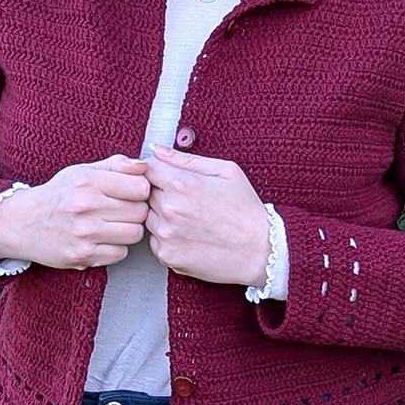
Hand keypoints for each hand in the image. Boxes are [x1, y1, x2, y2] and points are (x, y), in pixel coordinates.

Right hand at [0, 154, 150, 269]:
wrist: (22, 222)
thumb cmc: (59, 194)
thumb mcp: (83, 171)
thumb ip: (117, 165)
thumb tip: (145, 166)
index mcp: (89, 181)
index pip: (141, 187)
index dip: (141, 190)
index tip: (132, 193)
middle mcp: (86, 206)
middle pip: (140, 212)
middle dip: (137, 211)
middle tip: (123, 210)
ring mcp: (83, 233)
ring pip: (134, 234)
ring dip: (129, 230)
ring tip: (114, 225)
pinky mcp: (81, 255)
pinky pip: (120, 254)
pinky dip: (116, 248)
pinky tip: (104, 239)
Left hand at [143, 143, 269, 286]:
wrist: (261, 251)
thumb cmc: (245, 208)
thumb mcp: (225, 171)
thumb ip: (186, 158)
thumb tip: (156, 149)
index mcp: (181, 183)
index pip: (147, 169)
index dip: (157, 171)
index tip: (170, 178)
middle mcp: (169, 209)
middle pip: (144, 193)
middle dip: (160, 193)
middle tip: (187, 200)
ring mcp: (166, 234)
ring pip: (148, 217)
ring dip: (161, 215)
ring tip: (190, 219)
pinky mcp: (167, 256)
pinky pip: (153, 240)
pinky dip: (166, 237)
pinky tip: (189, 235)